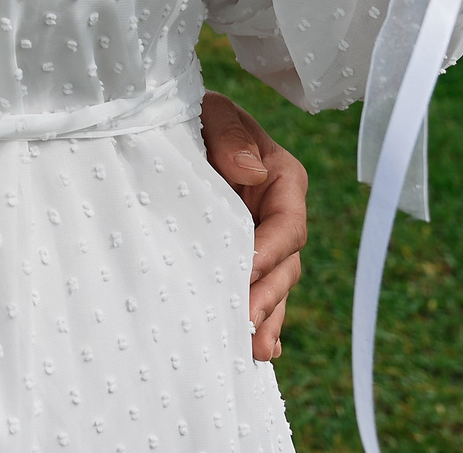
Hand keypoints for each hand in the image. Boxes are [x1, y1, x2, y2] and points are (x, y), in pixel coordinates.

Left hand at [201, 92, 307, 362]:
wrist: (174, 128)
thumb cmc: (197, 116)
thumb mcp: (213, 111)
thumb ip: (231, 134)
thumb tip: (250, 171)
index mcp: (282, 180)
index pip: (288, 225)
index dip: (269, 252)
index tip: (244, 272)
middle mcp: (278, 216)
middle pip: (284, 265)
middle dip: (267, 296)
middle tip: (244, 324)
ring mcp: (262, 241)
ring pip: (273, 286)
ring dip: (266, 319)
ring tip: (255, 351)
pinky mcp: (243, 258)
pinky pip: (257, 292)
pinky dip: (260, 321)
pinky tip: (258, 350)